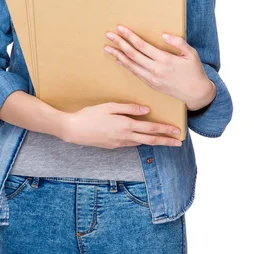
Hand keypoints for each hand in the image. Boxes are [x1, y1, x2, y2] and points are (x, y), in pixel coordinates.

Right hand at [63, 102, 182, 148]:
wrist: (74, 130)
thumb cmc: (90, 114)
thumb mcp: (110, 106)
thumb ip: (129, 108)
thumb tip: (146, 111)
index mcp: (126, 125)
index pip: (151, 129)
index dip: (165, 130)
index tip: (177, 131)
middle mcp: (125, 137)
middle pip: (150, 141)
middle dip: (166, 141)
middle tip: (179, 142)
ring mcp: (119, 144)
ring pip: (141, 143)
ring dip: (154, 142)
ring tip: (164, 139)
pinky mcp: (113, 146)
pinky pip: (130, 143)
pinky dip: (140, 140)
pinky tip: (141, 137)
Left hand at [104, 25, 215, 110]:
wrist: (196, 94)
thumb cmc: (194, 71)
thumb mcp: (191, 54)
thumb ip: (178, 42)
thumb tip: (164, 34)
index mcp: (165, 60)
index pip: (142, 46)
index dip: (130, 36)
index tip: (121, 28)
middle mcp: (156, 70)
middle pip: (133, 55)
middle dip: (119, 43)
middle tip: (108, 35)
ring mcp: (152, 79)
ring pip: (131, 65)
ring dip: (118, 55)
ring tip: (108, 47)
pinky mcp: (151, 85)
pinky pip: (135, 73)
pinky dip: (126, 66)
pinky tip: (119, 59)